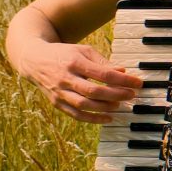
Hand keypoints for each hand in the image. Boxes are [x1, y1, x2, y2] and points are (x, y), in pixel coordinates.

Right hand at [22, 40, 142, 123]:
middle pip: (94, 91)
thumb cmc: (64, 54)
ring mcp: (59, 92)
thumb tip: (123, 72)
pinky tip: (108, 118)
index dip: (123, 80)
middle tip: (131, 95)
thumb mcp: (83, 51)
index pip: (103, 74)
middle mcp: (65, 78)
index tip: (137, 83)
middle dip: (116, 95)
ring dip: (106, 107)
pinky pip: (76, 115)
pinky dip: (93, 119)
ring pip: (85, 105)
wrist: (34, 60)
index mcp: (74, 62)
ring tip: (120, 105)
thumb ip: (103, 62)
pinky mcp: (56, 103)